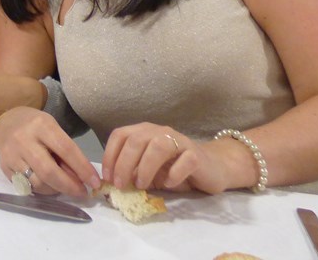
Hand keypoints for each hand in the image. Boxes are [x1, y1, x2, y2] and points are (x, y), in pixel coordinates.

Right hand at [0, 106, 99, 196]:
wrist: (6, 123)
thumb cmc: (36, 126)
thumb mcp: (53, 129)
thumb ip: (65, 152)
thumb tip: (80, 179)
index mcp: (41, 125)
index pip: (66, 149)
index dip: (82, 168)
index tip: (94, 182)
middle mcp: (24, 139)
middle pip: (49, 171)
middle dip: (69, 186)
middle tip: (82, 192)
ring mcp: (11, 155)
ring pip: (37, 183)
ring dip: (56, 190)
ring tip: (64, 186)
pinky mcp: (4, 168)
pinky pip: (27, 187)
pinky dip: (41, 190)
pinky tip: (48, 185)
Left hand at [102, 122, 230, 194]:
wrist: (210, 168)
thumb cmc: (174, 169)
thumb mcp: (148, 172)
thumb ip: (131, 173)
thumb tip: (111, 184)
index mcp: (144, 132)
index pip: (120, 135)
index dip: (110, 155)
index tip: (107, 177)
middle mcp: (160, 132)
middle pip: (136, 140)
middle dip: (124, 164)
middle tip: (120, 185)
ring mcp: (179, 141)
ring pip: (158, 146)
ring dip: (145, 167)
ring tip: (141, 185)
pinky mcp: (196, 155)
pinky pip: (184, 161)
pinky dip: (174, 174)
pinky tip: (168, 184)